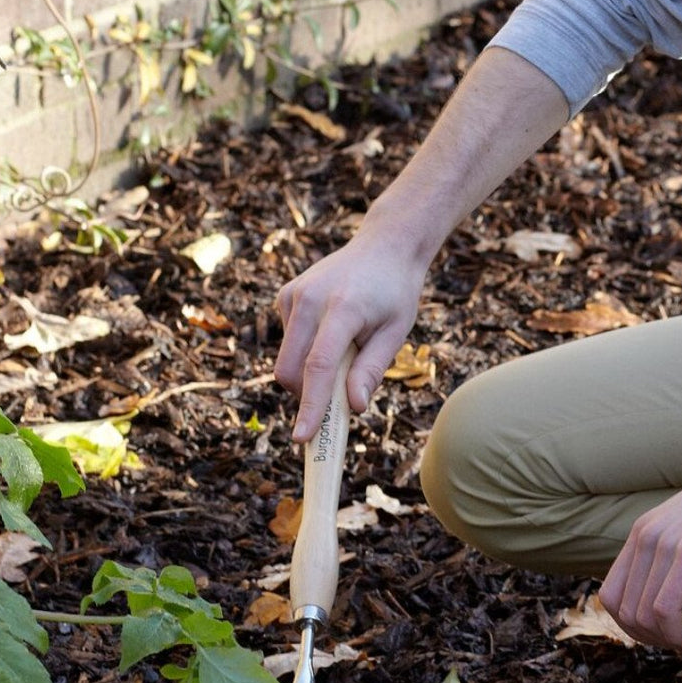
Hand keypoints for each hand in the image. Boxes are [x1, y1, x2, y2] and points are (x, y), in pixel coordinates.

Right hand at [275, 228, 426, 441]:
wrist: (383, 245)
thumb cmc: (395, 291)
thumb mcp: (396, 332)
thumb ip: (372, 369)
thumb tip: (353, 407)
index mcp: (343, 308)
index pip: (318, 366)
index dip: (310, 406)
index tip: (302, 437)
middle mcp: (309, 299)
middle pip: (290, 370)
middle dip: (307, 396)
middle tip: (338, 402)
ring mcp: (293, 295)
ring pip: (287, 360)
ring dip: (309, 373)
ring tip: (346, 352)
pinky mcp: (285, 296)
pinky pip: (289, 342)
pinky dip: (306, 352)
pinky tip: (333, 333)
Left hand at [598, 429, 681, 651]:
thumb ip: (680, 551)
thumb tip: (674, 591)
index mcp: (644, 530)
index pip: (610, 594)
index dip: (630, 626)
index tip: (663, 634)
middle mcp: (647, 535)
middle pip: (622, 610)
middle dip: (647, 638)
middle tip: (680, 642)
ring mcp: (667, 543)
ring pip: (641, 615)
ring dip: (663, 639)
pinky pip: (664, 610)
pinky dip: (675, 634)